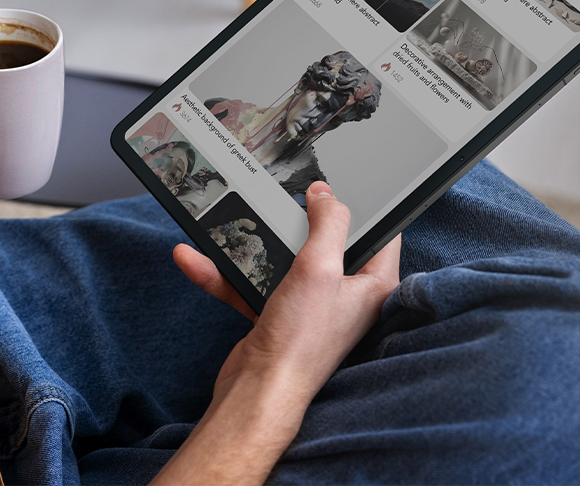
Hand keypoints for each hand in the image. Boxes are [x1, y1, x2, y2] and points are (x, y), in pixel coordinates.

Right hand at [151, 182, 400, 485]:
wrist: (255, 395)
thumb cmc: (299, 342)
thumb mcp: (320, 268)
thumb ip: (328, 223)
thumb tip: (326, 194)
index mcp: (372, 284)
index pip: (382, 233)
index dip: (368, 207)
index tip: (349, 184)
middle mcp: (346, 294)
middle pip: (330, 240)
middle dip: (303, 220)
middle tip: (289, 195)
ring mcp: (312, 304)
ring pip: (287, 259)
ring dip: (256, 244)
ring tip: (233, 221)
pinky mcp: (281, 314)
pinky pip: (257, 282)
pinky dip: (230, 273)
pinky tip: (196, 259)